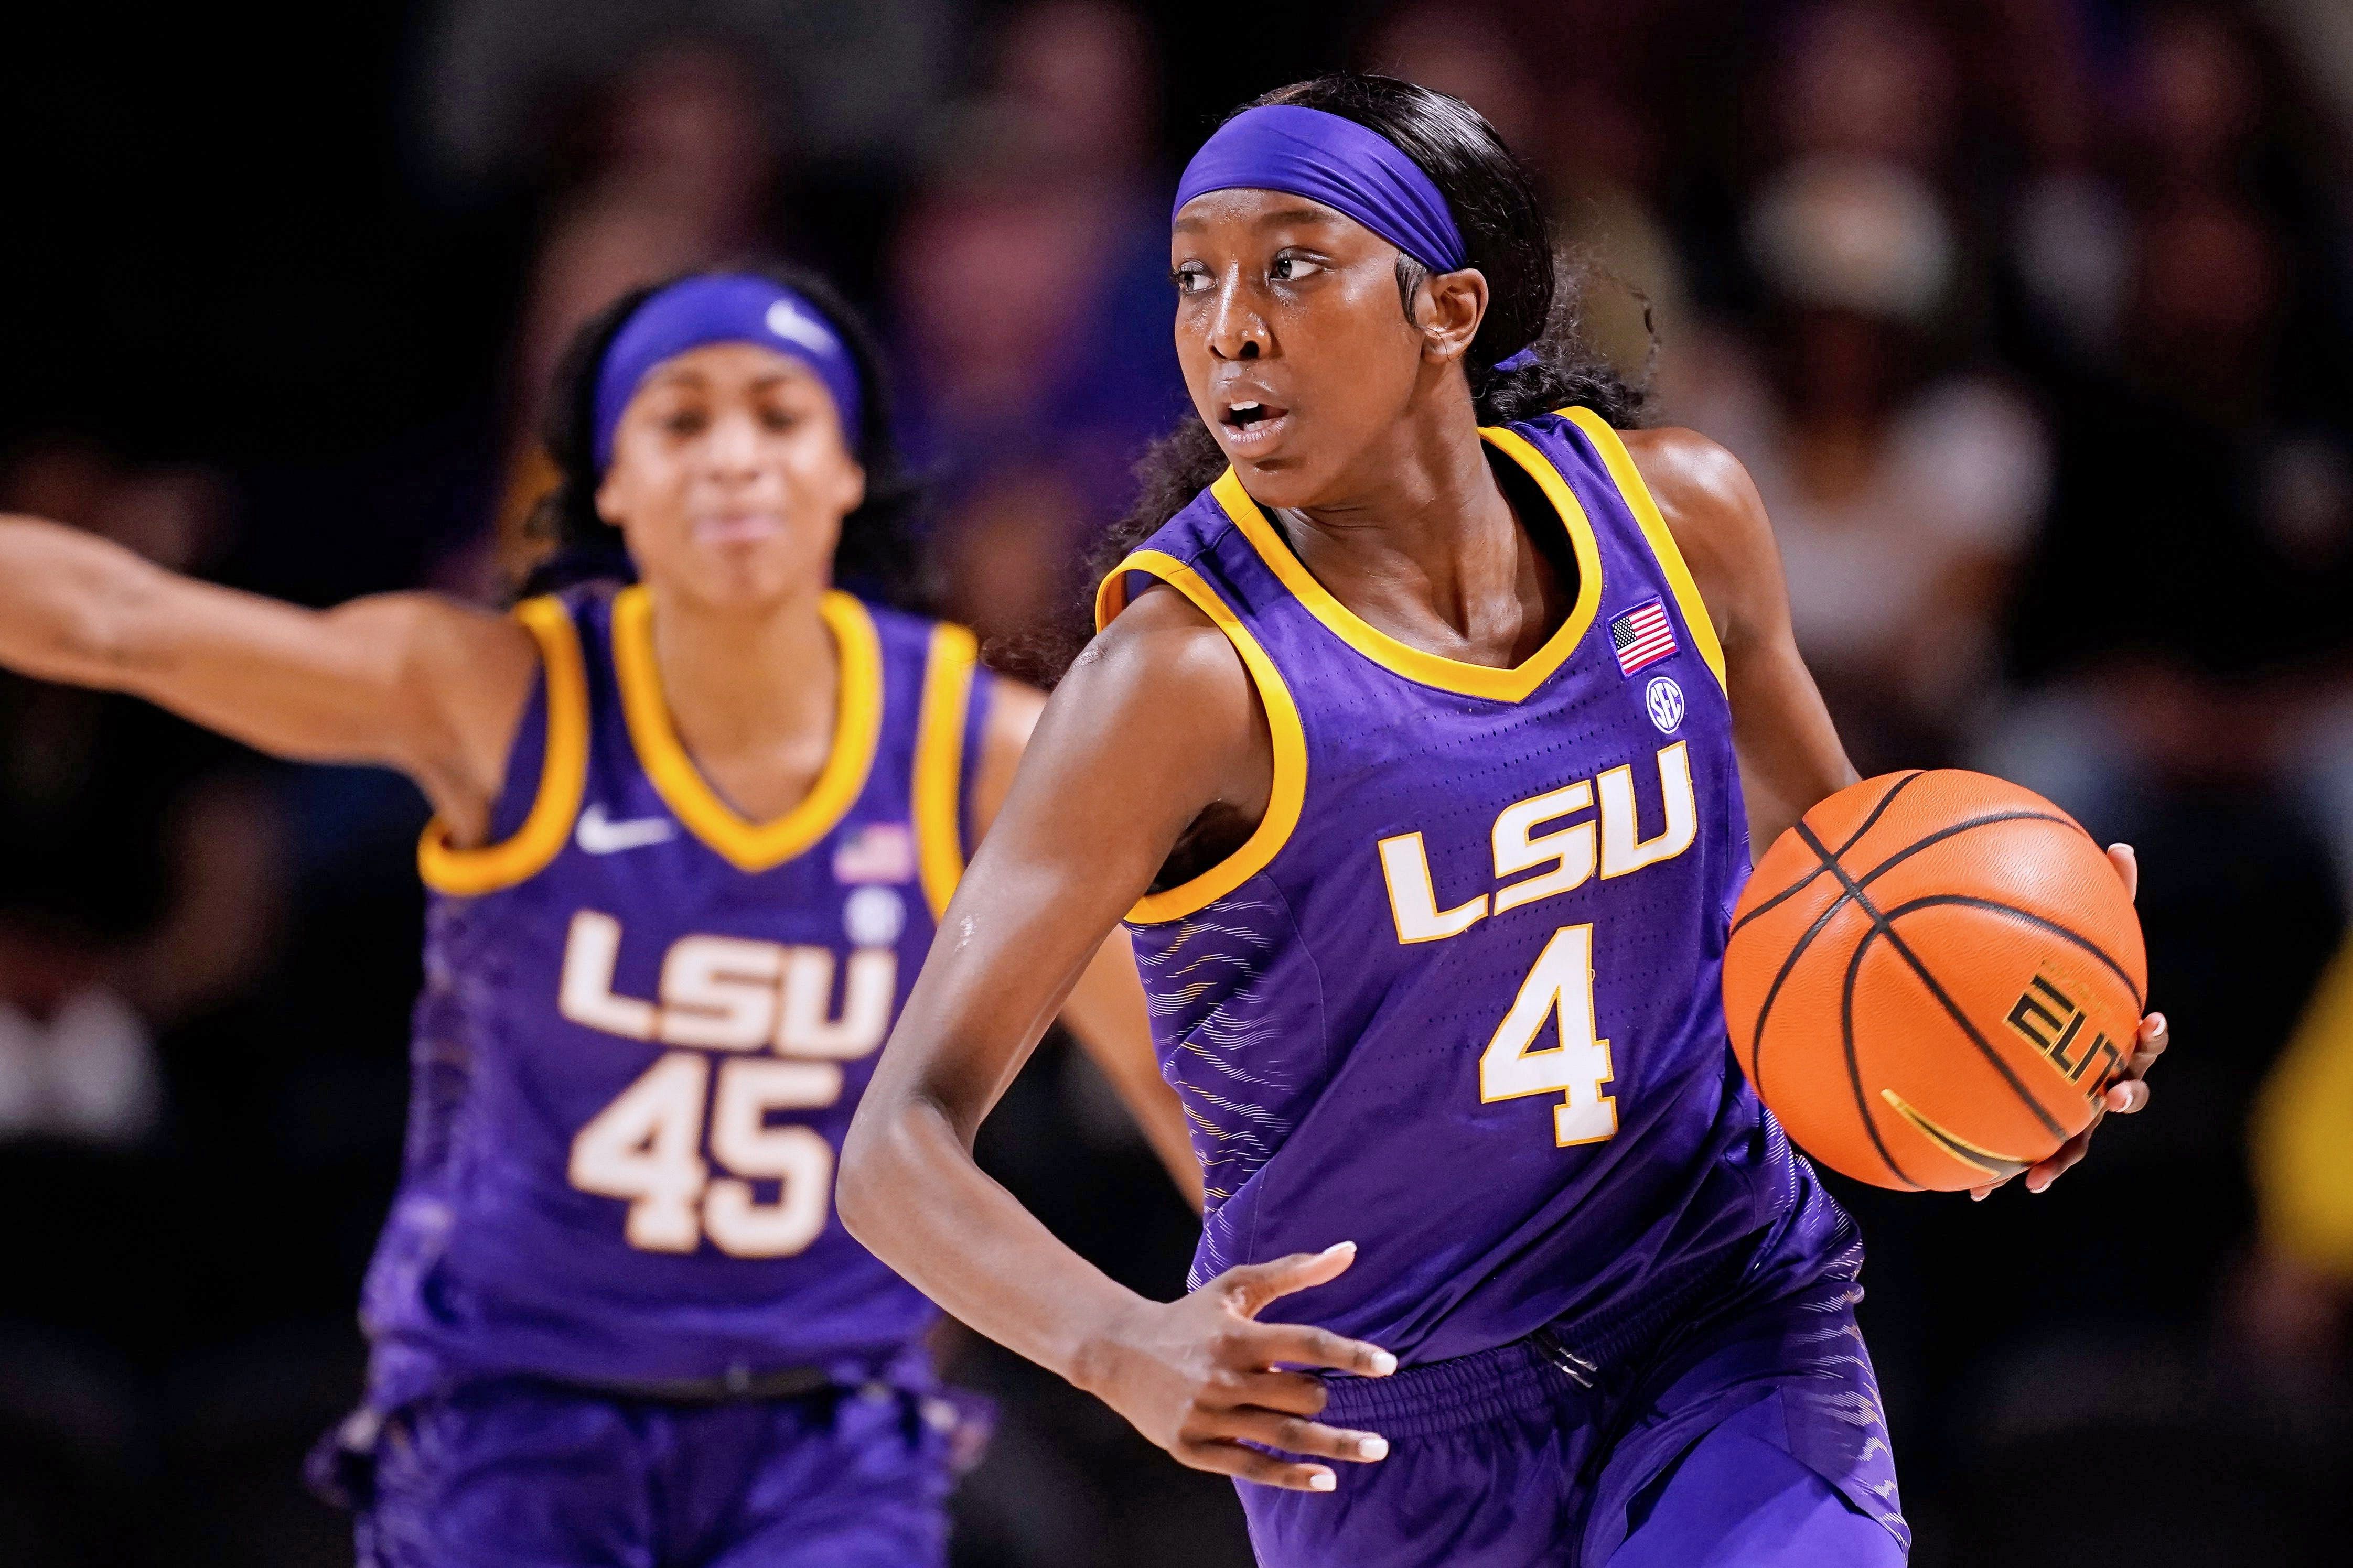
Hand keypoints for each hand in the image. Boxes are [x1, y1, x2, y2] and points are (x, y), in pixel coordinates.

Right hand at [1074, 1241, 1396, 1491]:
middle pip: (1300, 1395)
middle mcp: (1223, 1378)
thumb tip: (1348, 1250)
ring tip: (1376, 1449)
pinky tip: (1326, 1478)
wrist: (1118, 1352)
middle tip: (1327, 1394)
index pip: (1307, 1345)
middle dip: (1323, 1396)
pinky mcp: (1193, 1448)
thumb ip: (1293, 1271)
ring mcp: (1207, 1416)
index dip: (1351, 1355)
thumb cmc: (1191, 1316)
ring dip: (1335, 1445)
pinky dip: (1291, 1476)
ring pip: (1284, 1436)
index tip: (1389, 1366)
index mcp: (1237, 1335)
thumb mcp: (1235, 1288)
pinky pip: (1252, 1467)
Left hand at [1973, 843, 2166, 1198]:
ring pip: (2074, 1137)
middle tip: (2110, 1096)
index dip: (2149, 1034)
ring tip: (2039, 1175)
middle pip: (2121, 1093)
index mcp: (2109, 1033)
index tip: (2148, 1022)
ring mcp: (2065, 1104)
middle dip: (2119, 1099)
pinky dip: (2001, 1169)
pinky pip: (2017, 1150)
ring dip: (2061, 1155)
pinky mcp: (2027, 1126)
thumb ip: (2095, 897)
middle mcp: (2096, 1072)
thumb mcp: (2067, 931)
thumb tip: (2120, 843)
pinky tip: (1975, 1189)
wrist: (2000, 1010)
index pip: (2141, 1037)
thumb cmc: (2046, 969)